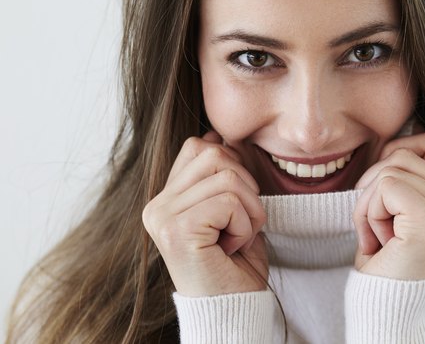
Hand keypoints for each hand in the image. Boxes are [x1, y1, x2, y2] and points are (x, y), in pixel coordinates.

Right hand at [142, 131, 267, 295]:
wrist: (233, 310)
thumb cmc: (235, 264)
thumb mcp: (231, 209)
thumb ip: (222, 173)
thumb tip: (218, 134)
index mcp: (165, 198)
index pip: (199, 146)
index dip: (233, 166)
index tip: (236, 203)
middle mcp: (156, 206)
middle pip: (215, 153)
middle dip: (246, 187)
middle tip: (240, 224)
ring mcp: (162, 217)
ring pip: (228, 176)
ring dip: (249, 210)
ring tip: (236, 238)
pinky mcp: (178, 230)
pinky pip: (230, 201)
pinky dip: (245, 225)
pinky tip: (232, 248)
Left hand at [353, 132, 424, 279]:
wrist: (389, 309)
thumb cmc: (390, 261)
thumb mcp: (404, 210)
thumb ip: (408, 176)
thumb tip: (391, 140)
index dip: (398, 151)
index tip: (381, 185)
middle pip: (404, 154)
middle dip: (375, 186)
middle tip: (377, 226)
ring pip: (390, 170)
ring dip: (369, 203)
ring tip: (379, 235)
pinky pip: (385, 187)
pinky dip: (368, 212)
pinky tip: (377, 241)